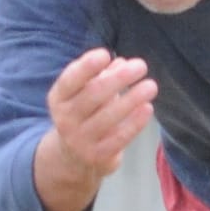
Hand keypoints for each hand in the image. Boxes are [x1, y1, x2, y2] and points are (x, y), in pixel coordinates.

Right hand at [33, 48, 157, 210]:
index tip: (105, 54)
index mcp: (58, 98)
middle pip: (92, 95)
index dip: (86, 67)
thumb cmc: (86, 113)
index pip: (70, 80)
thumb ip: (102, 76)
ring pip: (107, 116)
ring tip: (151, 86)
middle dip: (119, 79)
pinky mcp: (97, 155)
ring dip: (132, 99)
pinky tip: (148, 108)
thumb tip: (122, 63)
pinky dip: (135, 122)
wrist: (74, 156)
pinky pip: (119, 137)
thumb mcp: (86, 92)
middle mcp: (65, 119)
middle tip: (141, 66)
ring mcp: (79, 140)